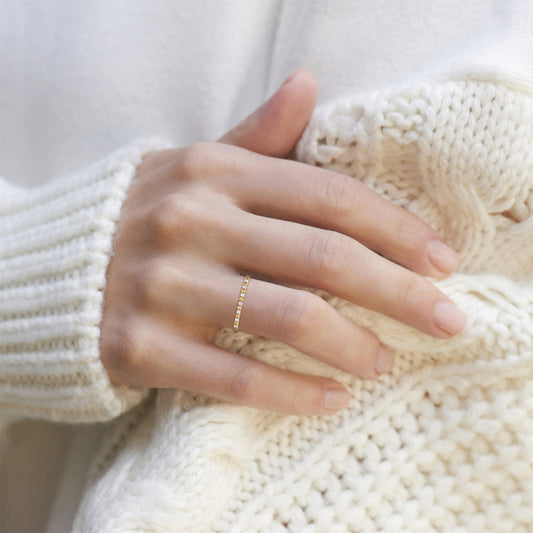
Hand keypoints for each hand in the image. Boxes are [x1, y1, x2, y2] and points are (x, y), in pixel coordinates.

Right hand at [99, 69, 464, 414]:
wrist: (58, 270)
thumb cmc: (148, 217)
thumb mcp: (198, 167)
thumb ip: (258, 136)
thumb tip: (307, 84)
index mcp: (213, 170)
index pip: (329, 196)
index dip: (395, 230)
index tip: (441, 263)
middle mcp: (190, 220)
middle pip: (322, 258)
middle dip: (398, 292)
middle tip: (445, 320)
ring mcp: (163, 285)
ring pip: (285, 317)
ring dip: (351, 345)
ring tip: (386, 360)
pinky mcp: (141, 346)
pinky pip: (233, 374)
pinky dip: (292, 392)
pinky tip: (333, 399)